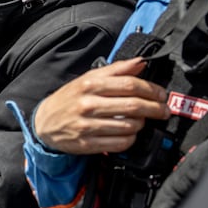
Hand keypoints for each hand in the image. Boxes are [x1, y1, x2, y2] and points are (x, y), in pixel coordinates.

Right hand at [33, 58, 169, 154]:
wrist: (44, 122)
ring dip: (142, 124)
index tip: (161, 94)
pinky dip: (130, 139)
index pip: (130, 85)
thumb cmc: (69, 99)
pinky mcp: (87, 144)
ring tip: (141, 120)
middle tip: (163, 110)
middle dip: (155, 108)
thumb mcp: (88, 79)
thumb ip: (116, 70)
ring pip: (129, 126)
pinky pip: (120, 143)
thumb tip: (141, 62)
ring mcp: (87, 125)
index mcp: (89, 85)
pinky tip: (129, 133)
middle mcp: (88, 104)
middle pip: (133, 106)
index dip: (151, 90)